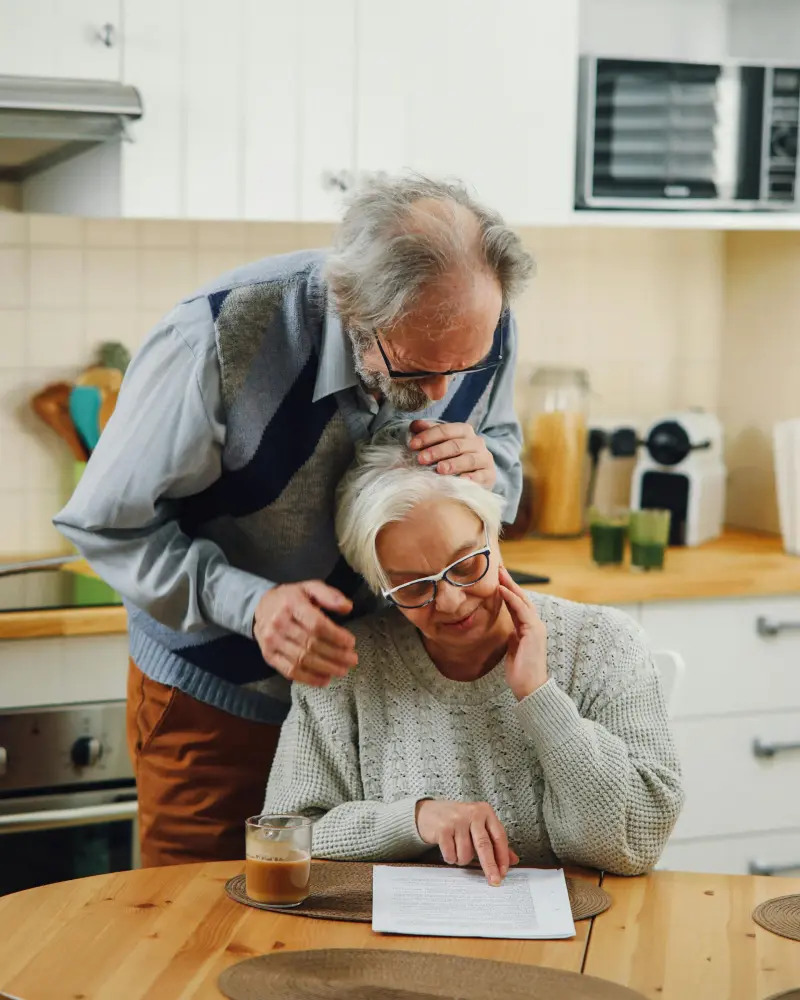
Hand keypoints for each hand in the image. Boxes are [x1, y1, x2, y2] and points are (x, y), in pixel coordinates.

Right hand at [253, 581, 357, 687]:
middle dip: (335, 654)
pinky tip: (324, 679)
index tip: (351, 642)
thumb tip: (348, 607)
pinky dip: (309, 678)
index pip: (316, 624)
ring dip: (325, 668)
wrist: (262, 606)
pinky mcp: (269, 655)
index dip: (335, 636)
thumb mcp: (310, 588)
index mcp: (292, 604)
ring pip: (302, 659)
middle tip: (352, 659)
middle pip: (311, 644)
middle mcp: (279, 623)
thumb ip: (330, 595)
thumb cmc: (291, 598)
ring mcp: (272, 641)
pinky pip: (289, 671)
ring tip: (342, 670)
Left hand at [409, 420, 495, 487]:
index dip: (428, 436)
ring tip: (439, 469)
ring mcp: (485, 459)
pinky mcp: (490, 475)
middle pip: (456, 444)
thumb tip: (414, 425)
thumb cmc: (454, 457)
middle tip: (421, 459)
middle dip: (437, 451)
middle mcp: (477, 442)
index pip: (446, 430)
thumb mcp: (441, 443)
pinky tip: (461, 481)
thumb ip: (429, 433)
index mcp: (464, 431)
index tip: (412, 445)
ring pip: (469, 459)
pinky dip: (471, 478)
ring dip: (453, 464)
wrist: (477, 476)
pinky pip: (481, 476)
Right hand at [415, 799, 519, 885]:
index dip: (502, 856)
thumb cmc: (458, 820)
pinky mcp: (443, 829)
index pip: (499, 836)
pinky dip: (451, 858)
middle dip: (490, 866)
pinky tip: (448, 848)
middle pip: (484, 845)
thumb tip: (513, 859)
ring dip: (463, 859)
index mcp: (485, 811)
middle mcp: (472, 813)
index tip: (504, 871)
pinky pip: (451, 854)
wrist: (428, 812)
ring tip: (458, 849)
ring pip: (466, 854)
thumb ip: (495, 841)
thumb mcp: (478, 825)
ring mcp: (456, 820)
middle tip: (494, 881)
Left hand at [498, 566, 548, 700]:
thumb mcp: (513, 648)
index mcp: (529, 628)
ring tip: (499, 573)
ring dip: (510, 585)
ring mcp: (536, 627)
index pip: (518, 605)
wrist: (530, 687)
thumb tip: (508, 630)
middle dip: (510, 582)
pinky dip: (511, 598)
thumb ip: (513, 636)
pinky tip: (502, 589)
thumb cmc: (521, 671)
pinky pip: (521, 610)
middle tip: (498, 568)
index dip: (508, 591)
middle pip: (521, 598)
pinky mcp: (534, 631)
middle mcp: (535, 624)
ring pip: (522, 600)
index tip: (498, 579)